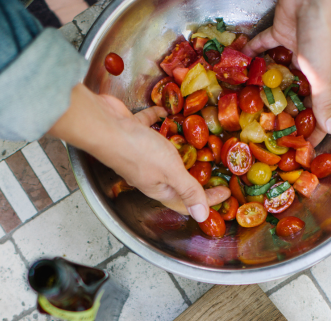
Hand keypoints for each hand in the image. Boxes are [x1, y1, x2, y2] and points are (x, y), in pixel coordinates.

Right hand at [48, 83, 229, 221]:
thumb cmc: (137, 150)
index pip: (186, 201)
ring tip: (195, 141)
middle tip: (214, 167)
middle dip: (195, 175)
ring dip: (178, 147)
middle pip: (176, 179)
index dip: (207, 199)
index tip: (226, 192)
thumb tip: (202, 217)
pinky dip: (159, 120)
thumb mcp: (170, 171)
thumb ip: (188, 190)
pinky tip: (168, 112)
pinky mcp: (133, 131)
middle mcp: (149, 173)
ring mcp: (140, 152)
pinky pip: (150, 126)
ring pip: (163, 152)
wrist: (103, 125)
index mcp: (158, 187)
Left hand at [242, 0, 330, 145]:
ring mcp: (296, 49)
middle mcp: (315, 66)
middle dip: (286, 112)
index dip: (317, 130)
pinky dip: (252, 55)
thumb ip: (326, 102)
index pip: (327, 111)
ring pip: (279, 74)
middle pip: (300, 95)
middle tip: (268, 129)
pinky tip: (239, 66)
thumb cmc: (325, 33)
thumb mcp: (326, 74)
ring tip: (247, 102)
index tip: (303, 148)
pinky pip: (263, 48)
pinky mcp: (280, 33)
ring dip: (265, 86)